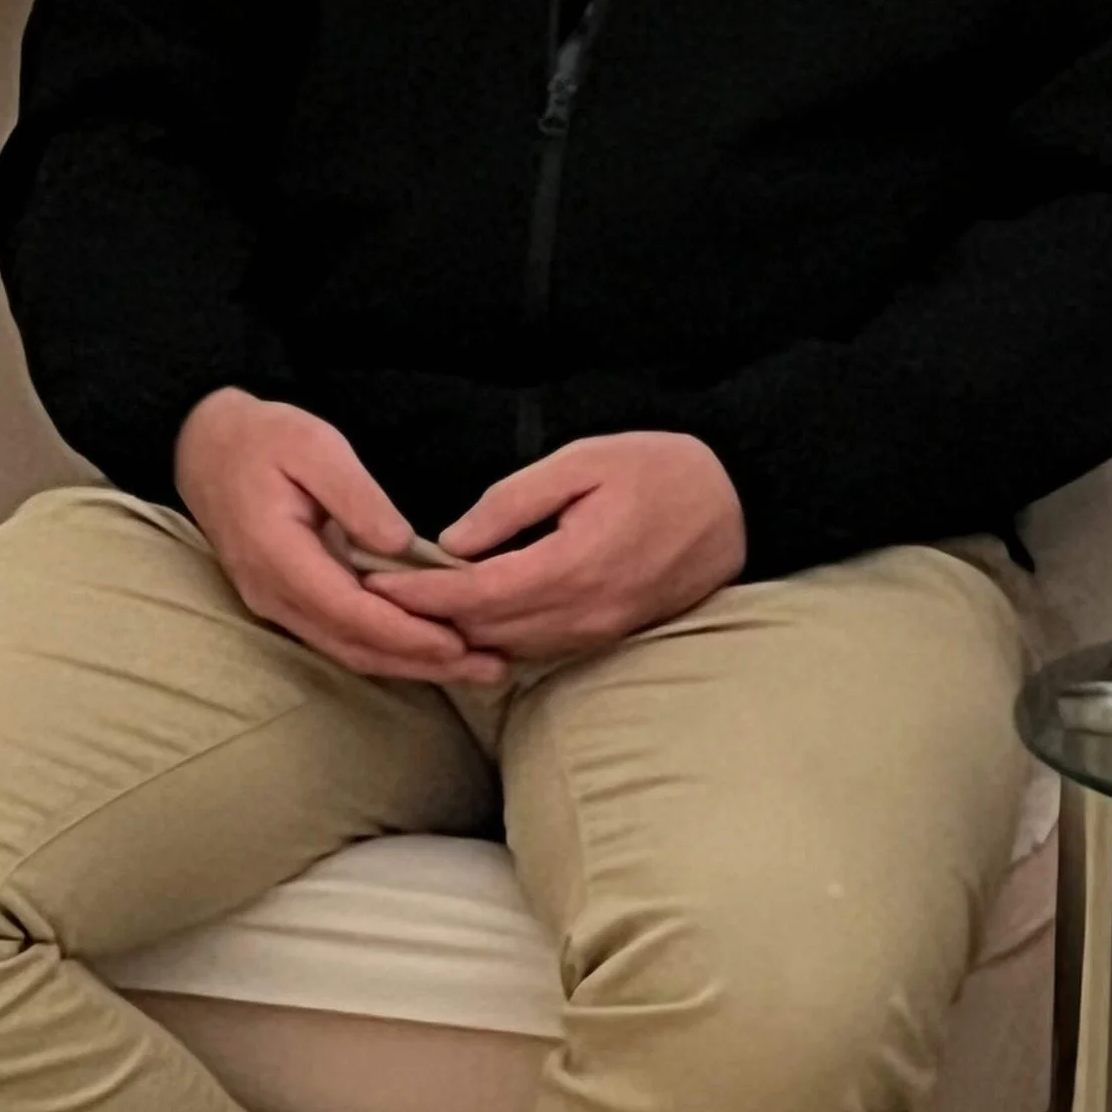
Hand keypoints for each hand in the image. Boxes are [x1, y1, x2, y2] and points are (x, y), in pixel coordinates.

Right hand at [174, 390, 507, 683]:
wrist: (206, 449)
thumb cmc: (264, 440)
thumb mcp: (315, 447)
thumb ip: (356, 497)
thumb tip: (401, 545)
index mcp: (279, 556)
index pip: (350, 612)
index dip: (406, 634)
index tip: (458, 643)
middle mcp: (273, 594)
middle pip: (354, 646)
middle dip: (422, 663)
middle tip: (489, 669)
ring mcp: (275, 604)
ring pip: (348, 650)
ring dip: (409, 664)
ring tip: (471, 667)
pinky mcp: (286, 603)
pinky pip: (339, 638)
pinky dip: (387, 648)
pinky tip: (427, 649)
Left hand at [378, 431, 745, 661]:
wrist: (739, 507)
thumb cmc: (661, 470)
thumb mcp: (583, 462)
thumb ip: (513, 502)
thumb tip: (454, 541)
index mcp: (574, 565)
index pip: (475, 594)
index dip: (419, 594)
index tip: (374, 582)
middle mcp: (585, 612)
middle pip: (483, 631)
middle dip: (424, 618)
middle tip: (373, 598)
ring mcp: (599, 632)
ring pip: (507, 648)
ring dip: (456, 634)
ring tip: (407, 611)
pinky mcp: (608, 637)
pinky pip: (538, 649)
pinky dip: (495, 638)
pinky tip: (466, 619)